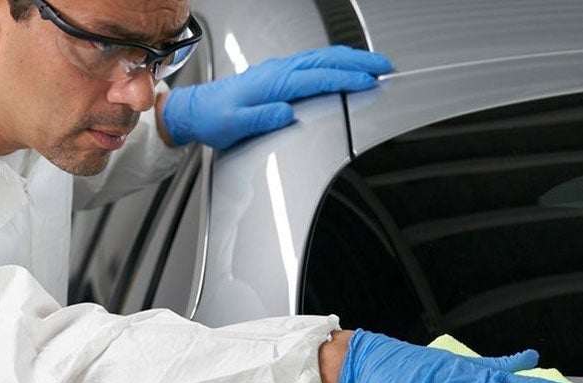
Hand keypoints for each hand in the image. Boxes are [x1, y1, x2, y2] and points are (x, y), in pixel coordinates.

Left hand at [161, 45, 391, 148]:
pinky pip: (314, 61)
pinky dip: (335, 61)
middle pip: (326, 60)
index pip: (318, 78)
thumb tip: (286, 113)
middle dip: (358, 62)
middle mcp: (279, 71)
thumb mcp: (234, 125)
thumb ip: (261, 118)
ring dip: (350, 59)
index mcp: (273, 83)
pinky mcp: (280, 73)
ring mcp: (280, 70)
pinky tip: (344, 65)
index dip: (345, 80)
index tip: (368, 83)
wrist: (198, 110)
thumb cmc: (215, 118)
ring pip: (322, 57)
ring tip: (373, 64)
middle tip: (384, 66)